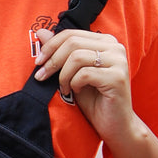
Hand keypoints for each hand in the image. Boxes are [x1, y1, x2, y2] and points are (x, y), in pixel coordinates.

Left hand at [33, 28, 135, 144]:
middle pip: (72, 43)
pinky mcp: (117, 77)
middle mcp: (115, 47)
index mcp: (105, 41)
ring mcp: (118, 61)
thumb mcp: (72, 73)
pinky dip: (74, 83)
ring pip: (77, 57)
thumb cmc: (94, 99)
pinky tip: (76, 91)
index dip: (50, 46)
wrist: (115, 125)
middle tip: (42, 76)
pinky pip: (84, 74)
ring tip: (64, 88)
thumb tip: (40, 32)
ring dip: (63, 75)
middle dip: (52, 60)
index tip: (38, 62)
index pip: (71, 34)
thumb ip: (59, 52)